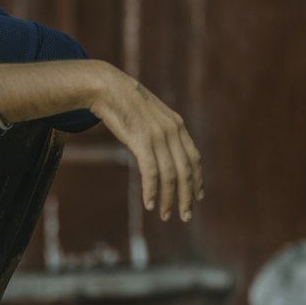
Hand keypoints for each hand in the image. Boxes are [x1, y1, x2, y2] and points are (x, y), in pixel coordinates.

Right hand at [91, 66, 203, 221]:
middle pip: (186, 171)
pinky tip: (150, 204)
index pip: (194, 158)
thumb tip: (161, 148)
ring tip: (166, 215)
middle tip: (185, 216)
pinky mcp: (141, 141)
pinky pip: (151, 172)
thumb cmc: (125, 103)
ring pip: (170, 175)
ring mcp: (158, 136)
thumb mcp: (150, 116)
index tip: (197, 197)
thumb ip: (160, 131)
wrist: (108, 88)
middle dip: (187, 197)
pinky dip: (152, 191)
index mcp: (177, 125)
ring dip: (170, 199)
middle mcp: (172, 131)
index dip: (197, 180)